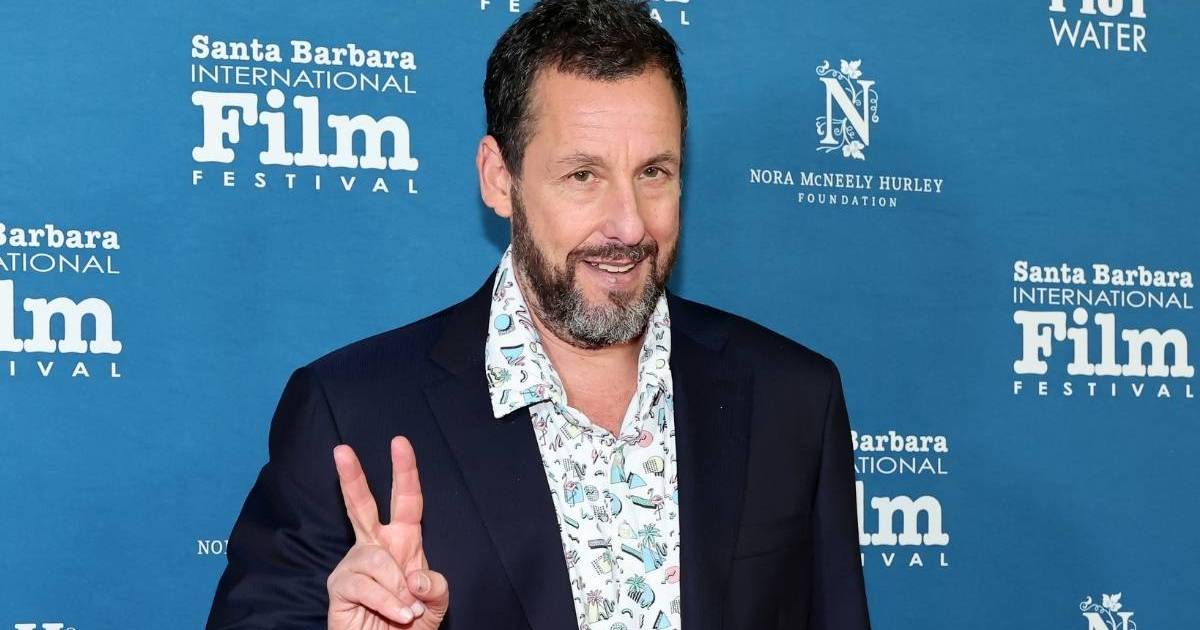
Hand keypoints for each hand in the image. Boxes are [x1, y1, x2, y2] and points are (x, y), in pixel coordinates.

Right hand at [327, 436, 448, 628]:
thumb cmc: (411, 624)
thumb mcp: (436, 604)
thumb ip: (436, 587)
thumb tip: (415, 576)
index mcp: (403, 542)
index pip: (406, 501)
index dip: (405, 472)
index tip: (400, 443)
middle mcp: (376, 547)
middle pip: (361, 505)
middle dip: (352, 477)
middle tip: (342, 450)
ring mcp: (355, 566)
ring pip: (375, 560)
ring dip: (397, 588)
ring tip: (407, 610)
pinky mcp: (340, 587)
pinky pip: (364, 585)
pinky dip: (386, 602)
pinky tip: (396, 614)